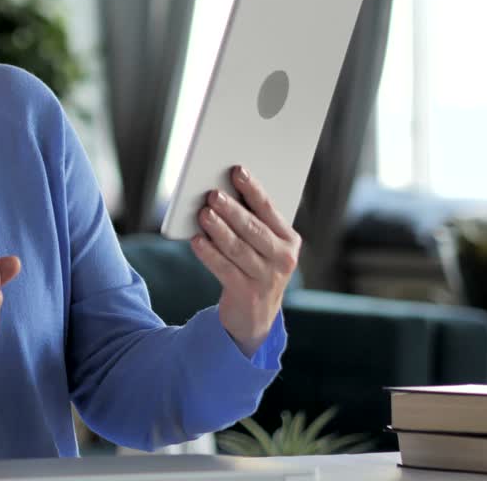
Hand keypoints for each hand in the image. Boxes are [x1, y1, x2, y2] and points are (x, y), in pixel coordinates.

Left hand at [189, 166, 300, 357]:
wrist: (255, 315)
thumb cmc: (254, 266)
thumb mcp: (261, 246)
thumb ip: (250, 222)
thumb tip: (221, 192)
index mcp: (289, 240)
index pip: (269, 209)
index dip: (252, 189)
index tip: (237, 171)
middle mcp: (282, 259)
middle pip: (253, 229)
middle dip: (232, 209)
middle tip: (212, 193)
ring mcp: (266, 278)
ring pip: (238, 248)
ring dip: (219, 229)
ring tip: (203, 213)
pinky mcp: (247, 294)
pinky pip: (225, 269)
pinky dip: (209, 254)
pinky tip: (197, 241)